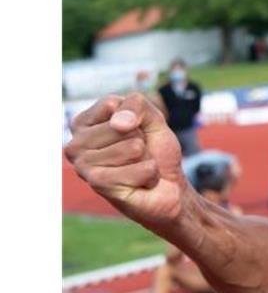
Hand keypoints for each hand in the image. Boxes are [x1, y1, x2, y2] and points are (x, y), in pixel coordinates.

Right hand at [64, 93, 188, 226]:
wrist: (167, 188)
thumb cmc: (155, 151)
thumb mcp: (152, 119)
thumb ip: (137, 105)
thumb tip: (119, 124)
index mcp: (83, 123)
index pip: (112, 104)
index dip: (136, 117)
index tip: (136, 131)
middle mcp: (76, 144)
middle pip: (123, 127)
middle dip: (142, 141)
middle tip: (138, 154)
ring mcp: (83, 165)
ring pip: (134, 148)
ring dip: (146, 159)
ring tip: (138, 167)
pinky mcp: (98, 184)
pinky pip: (141, 169)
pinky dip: (150, 175)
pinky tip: (140, 182)